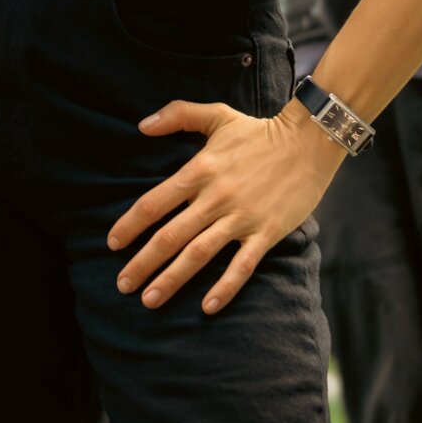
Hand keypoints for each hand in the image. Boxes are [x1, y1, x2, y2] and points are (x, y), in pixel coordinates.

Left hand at [107, 98, 341, 315]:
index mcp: (199, 170)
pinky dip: (225, 287)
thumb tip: (141, 126)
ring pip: (199, 254)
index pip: (154, 202)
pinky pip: (242, 265)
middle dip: (142, 263)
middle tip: (122, 285)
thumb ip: (177, 114)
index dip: (130, 225)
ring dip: (172, 279)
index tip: (112, 244)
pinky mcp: (267, 233)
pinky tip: (207, 307)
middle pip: (170, 236)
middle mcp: (216, 197)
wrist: (309, 142)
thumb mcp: (217, 115)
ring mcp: (241, 217)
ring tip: (150, 300)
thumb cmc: (259, 131)